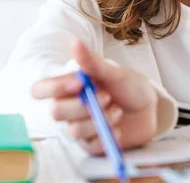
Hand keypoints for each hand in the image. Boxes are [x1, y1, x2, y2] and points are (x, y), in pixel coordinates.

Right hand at [31, 40, 158, 154]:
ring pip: (74, 131)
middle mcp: (69, 108)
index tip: (79, 83)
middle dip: (82, 105)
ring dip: (99, 120)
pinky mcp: (92, 144)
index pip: (40, 89)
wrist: (149, 107)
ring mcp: (79, 127)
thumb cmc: (128, 86)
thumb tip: (75, 43)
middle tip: (107, 97)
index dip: (53, 88)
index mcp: (69, 87)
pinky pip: (90, 146)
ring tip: (118, 110)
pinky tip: (118, 128)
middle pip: (56, 112)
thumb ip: (92, 62)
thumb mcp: (113, 72)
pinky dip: (106, 136)